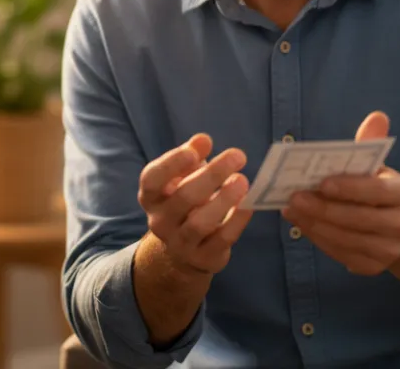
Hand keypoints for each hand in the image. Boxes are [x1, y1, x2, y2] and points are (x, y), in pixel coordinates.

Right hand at [137, 134, 253, 275]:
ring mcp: (181, 244)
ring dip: (224, 199)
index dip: (171, 164)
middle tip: (238, 155)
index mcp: (151, 197)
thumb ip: (191, 157)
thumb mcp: (182, 177)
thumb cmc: (184, 201)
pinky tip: (248, 203)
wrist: (182, 252)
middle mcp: (160, 222)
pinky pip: (222, 239)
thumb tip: (202, 140)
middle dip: (212, 174)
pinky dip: (237, 220)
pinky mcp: (204, 258)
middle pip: (184, 197)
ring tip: (243, 180)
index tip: (193, 151)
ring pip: (200, 223)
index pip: (152, 179)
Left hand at [283, 111, 399, 275]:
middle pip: (358, 219)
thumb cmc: (378, 189)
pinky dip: (319, 239)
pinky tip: (301, 224)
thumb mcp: (377, 166)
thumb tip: (377, 116)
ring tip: (290, 209)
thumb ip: (370, 143)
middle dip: (323, 209)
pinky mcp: (373, 267)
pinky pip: (341, 254)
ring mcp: (389, 250)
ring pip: (346, 239)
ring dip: (314, 225)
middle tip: (293, 197)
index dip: (349, 188)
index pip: (377, 192)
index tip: (322, 182)